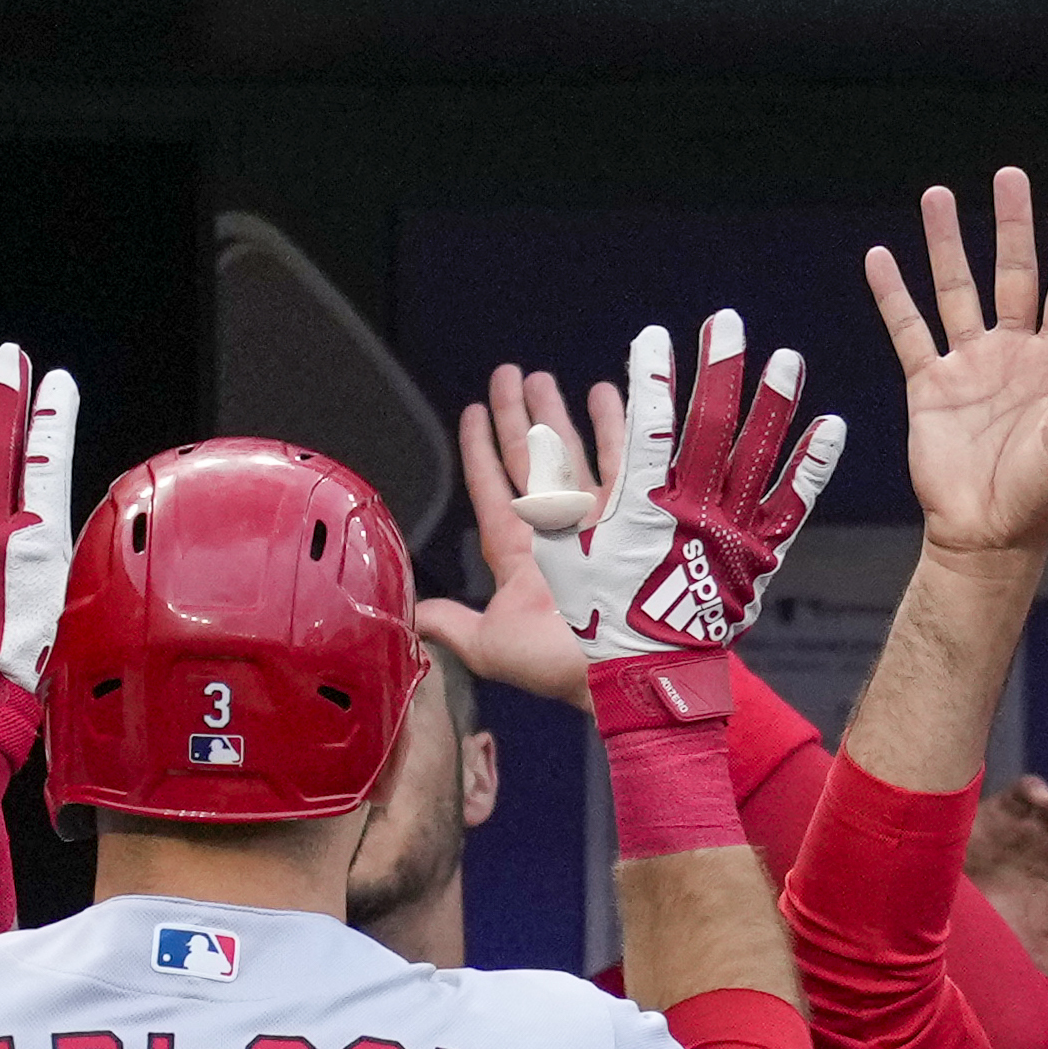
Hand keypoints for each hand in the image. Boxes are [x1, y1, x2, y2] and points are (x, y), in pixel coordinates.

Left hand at [416, 365, 626, 711]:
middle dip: (515, 416)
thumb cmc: (562, 664)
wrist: (629, 674)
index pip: (490, 489)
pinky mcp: (636, 513)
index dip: (477, 452)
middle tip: (507, 374)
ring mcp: (595, 518)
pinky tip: (603, 391)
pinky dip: (615, 422)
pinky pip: (623, 456)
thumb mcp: (492, 646)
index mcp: (519, 552)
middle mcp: (554, 528)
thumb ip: (454, 624)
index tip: (471, 413)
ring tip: (542, 378)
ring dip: (555, 413)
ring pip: (569, 450)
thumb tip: (411, 613)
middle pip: (527, 458)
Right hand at [522, 311, 844, 670]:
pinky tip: (831, 426)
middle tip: (725, 322)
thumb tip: (512, 481)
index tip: (653, 339)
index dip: (651, 379)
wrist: (655, 678)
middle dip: (716, 369)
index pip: (647, 427)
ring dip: (773, 402)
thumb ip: (539, 516)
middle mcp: (691, 509)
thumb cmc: (599, 627)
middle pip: (708, 425)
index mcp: (639, 508)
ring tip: (787, 357)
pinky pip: (793, 502)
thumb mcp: (554, 571)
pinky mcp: (760, 552)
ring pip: (756, 454)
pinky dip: (813, 464)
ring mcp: (731, 529)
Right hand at [867, 169, 1047, 574]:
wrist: (982, 536)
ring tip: (938, 196)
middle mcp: (1013, 354)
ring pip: (957, 290)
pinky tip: (881, 257)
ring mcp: (969, 366)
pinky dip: (893, 295)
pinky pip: (908, 331)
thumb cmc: (1037, 497)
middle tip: (1008, 176)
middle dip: (1011, 225)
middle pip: (1013, 274)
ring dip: (948, 245)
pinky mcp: (929, 386)